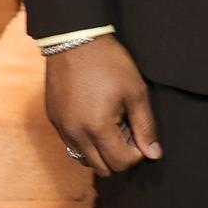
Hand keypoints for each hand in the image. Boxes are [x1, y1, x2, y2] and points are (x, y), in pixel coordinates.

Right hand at [46, 36, 161, 174]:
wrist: (74, 39)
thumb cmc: (109, 63)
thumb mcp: (135, 92)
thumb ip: (145, 126)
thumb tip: (154, 154)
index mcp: (97, 128)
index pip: (121, 163)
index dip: (137, 154)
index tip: (140, 135)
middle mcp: (75, 134)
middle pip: (102, 168)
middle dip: (119, 157)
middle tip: (127, 130)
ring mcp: (61, 128)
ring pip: (84, 159)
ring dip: (101, 152)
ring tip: (111, 125)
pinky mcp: (53, 119)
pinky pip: (71, 144)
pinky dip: (85, 141)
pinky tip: (95, 119)